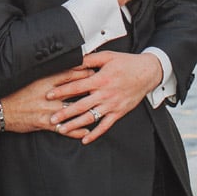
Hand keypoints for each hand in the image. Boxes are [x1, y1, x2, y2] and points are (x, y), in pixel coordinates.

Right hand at [0, 67, 94, 138]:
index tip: (94, 69)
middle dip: (89, 88)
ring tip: (100, 108)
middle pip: (73, 90)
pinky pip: (63, 128)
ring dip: (87, 109)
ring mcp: (47, 110)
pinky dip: (76, 131)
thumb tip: (61, 71)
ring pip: (71, 109)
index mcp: (44, 81)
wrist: (0, 110)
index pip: (68, 74)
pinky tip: (86, 131)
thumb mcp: (30, 80)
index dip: (83, 71)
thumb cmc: (15, 94)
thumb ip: (46, 76)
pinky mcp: (44, 123)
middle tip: (103, 85)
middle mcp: (48, 94)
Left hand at [47, 51, 162, 144]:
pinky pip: (105, 125)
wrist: (147, 73)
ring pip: (90, 117)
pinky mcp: (119, 112)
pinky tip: (85, 139)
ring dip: (75, 125)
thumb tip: (74, 60)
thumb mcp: (108, 56)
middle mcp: (105, 93)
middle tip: (51, 119)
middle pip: (81, 105)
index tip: (49, 95)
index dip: (62, 91)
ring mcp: (112, 105)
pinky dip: (95, 134)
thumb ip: (90, 59)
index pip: (77, 86)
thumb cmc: (127, 64)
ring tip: (62, 130)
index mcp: (101, 79)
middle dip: (64, 113)